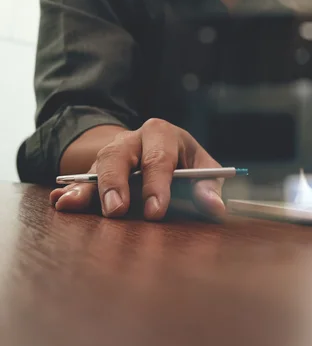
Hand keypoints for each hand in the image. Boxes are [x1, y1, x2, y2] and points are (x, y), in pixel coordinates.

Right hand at [50, 119, 224, 219]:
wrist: (162, 150)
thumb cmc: (187, 162)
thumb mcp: (203, 168)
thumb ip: (209, 187)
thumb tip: (215, 208)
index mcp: (162, 134)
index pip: (158, 159)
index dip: (157, 185)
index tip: (155, 212)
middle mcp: (132, 139)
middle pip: (118, 157)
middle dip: (116, 183)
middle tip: (117, 211)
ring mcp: (112, 153)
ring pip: (97, 166)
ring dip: (88, 189)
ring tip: (75, 206)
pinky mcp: (97, 170)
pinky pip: (82, 179)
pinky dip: (71, 191)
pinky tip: (62, 201)